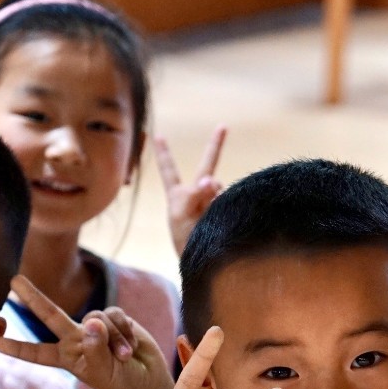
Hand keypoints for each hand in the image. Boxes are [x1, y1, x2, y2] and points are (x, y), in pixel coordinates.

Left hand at [0, 275, 173, 388]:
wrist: (148, 380)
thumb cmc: (121, 383)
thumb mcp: (104, 371)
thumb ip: (95, 347)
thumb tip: (91, 321)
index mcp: (67, 357)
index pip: (38, 352)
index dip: (18, 348)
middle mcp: (77, 339)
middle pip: (51, 315)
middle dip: (33, 297)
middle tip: (14, 280)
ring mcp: (95, 328)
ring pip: (96, 317)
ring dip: (113, 338)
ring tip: (124, 357)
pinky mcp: (115, 320)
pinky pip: (114, 314)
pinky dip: (124, 330)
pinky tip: (131, 347)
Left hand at [152, 129, 224, 255]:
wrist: (202, 262)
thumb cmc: (185, 240)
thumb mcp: (181, 216)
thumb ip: (195, 195)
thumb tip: (212, 180)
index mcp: (179, 194)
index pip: (169, 168)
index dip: (164, 152)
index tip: (157, 135)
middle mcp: (197, 194)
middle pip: (207, 166)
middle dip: (215, 146)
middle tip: (223, 126)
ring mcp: (214, 201)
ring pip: (221, 187)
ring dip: (216, 196)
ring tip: (207, 217)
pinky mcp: (226, 209)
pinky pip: (230, 198)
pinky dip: (227, 203)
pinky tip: (221, 216)